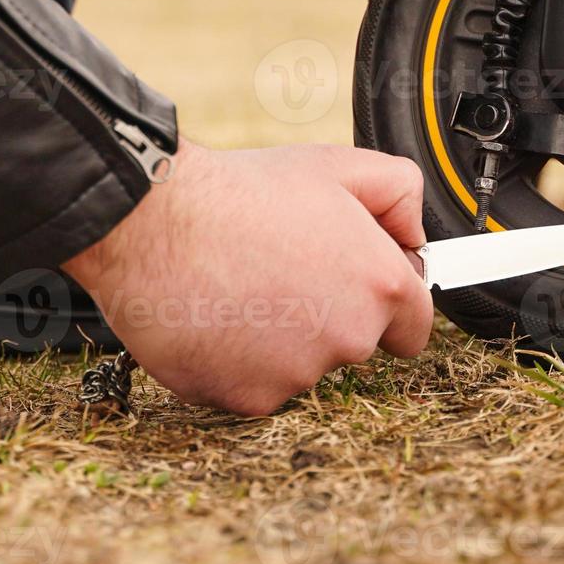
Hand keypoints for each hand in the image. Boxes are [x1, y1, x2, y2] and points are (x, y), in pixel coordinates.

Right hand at [65, 141, 433, 415]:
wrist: (149, 223)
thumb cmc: (234, 194)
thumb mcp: (334, 165)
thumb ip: (398, 194)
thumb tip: (412, 234)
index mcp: (379, 285)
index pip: (414, 326)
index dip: (384, 303)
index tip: (353, 288)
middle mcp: (349, 338)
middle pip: (353, 343)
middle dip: (325, 314)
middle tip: (277, 267)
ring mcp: (297, 374)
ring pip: (299, 365)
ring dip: (277, 338)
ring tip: (236, 285)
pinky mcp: (246, 398)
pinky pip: (252, 384)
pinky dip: (235, 359)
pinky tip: (213, 314)